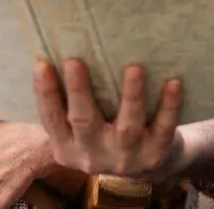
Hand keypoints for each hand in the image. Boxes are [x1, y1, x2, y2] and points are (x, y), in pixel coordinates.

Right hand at [33, 59, 186, 178]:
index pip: (52, 119)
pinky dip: (168, 107)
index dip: (45, 92)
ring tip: (133, 67)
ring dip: (130, 96)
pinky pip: (163, 129)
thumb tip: (55, 50)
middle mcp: (93, 156)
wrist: (150, 164)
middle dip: (79, 91)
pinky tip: (172, 84)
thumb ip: (70, 102)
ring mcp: (126, 158)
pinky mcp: (155, 155)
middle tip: (75, 60)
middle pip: (84, 122)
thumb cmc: (107, 130)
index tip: (41, 63)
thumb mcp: (82, 128)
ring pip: (127, 127)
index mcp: (68, 148)